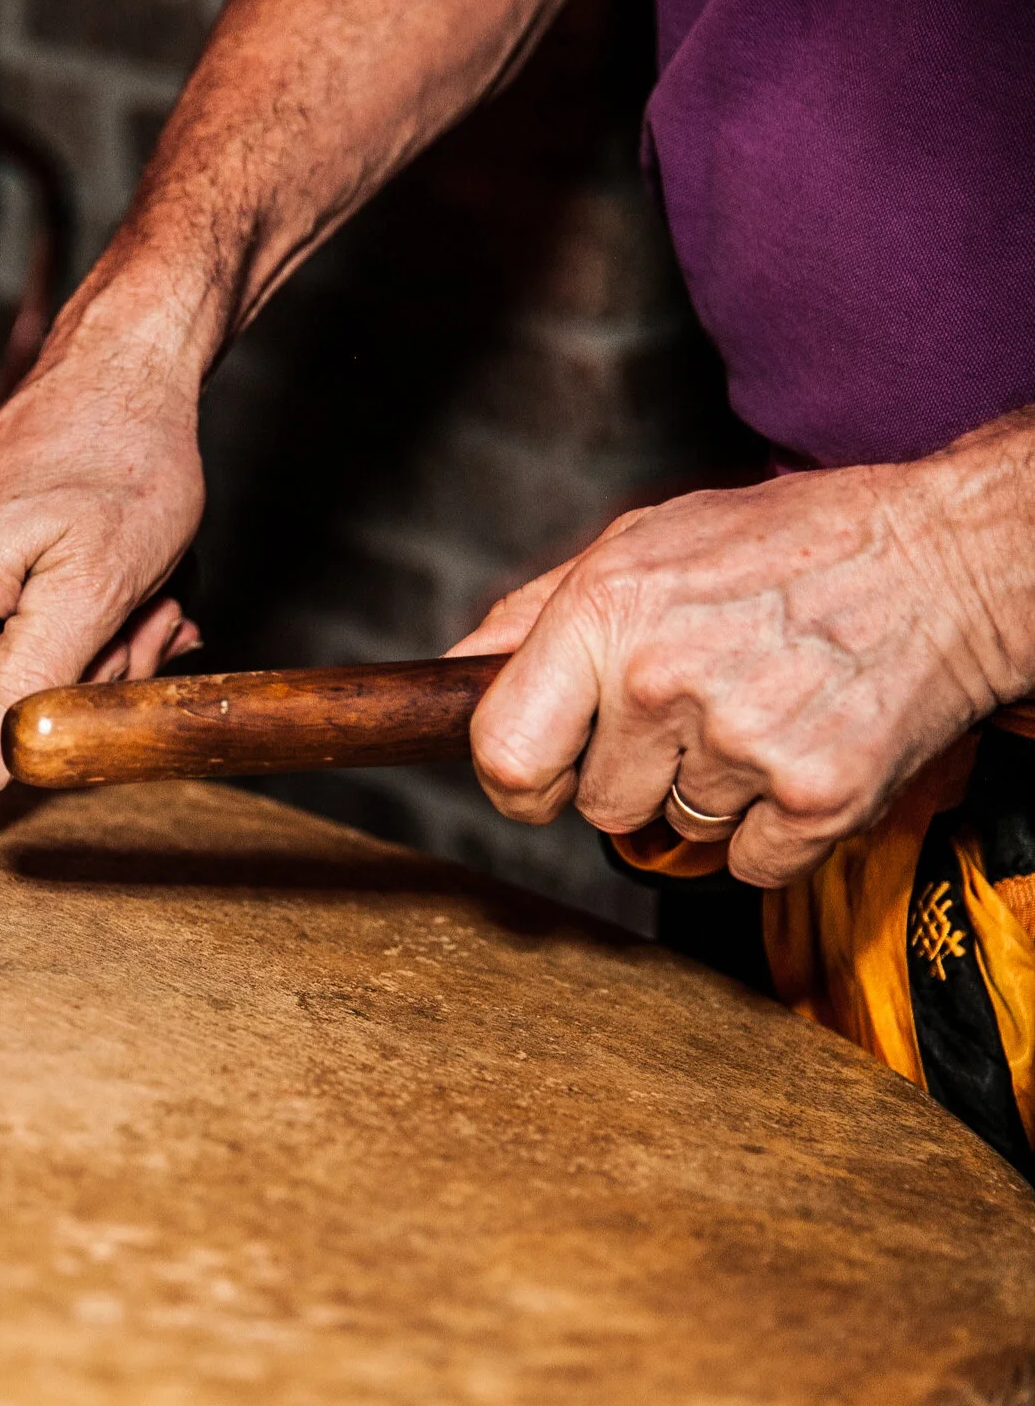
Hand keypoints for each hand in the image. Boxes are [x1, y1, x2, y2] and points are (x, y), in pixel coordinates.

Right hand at [0, 332, 204, 791]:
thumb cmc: (121, 456)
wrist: (134, 365)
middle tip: (127, 635)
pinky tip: (131, 590)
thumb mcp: (92, 588)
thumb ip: (26, 683)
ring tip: (139, 598)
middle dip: (56, 690)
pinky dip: (89, 622)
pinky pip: (26, 630)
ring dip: (91, 654)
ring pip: (6, 669)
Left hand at [449, 410, 1034, 885]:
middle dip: (631, 775)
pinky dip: (773, 829)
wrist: (950, 559)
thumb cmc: (787, 546)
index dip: (515, 785)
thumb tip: (454, 674)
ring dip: (708, 792)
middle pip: (595, 805)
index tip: (539, 782)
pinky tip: (799, 751)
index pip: (503, 754)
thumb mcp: (640, 543)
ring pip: (675, 829)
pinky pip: (749, 862)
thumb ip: (534, 616)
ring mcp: (744, 743)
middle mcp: (665, 682)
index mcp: (606, 613)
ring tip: (758, 710)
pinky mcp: (819, 796)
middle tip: (692, 712)